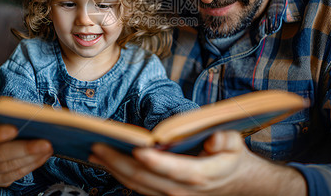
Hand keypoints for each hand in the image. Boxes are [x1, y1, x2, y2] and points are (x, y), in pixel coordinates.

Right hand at [0, 110, 52, 188]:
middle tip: (45, 142)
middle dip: (24, 148)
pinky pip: (16, 174)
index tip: (14, 129)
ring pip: (10, 166)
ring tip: (48, 147)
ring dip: (33, 157)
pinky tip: (43, 156)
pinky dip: (32, 165)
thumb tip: (23, 110)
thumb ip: (1, 114)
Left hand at [89, 130, 306, 195]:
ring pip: (136, 185)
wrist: (235, 182)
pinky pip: (138, 188)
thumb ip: (225, 140)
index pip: (173, 169)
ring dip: (113, 169)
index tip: (138, 148)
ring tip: (95, 153)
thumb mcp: (235, 143)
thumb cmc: (231, 157)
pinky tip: (108, 162)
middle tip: (97, 145)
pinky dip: (120, 175)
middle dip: (118, 161)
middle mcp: (181, 190)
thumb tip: (213, 139)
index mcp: (199, 175)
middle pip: (144, 178)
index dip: (155, 160)